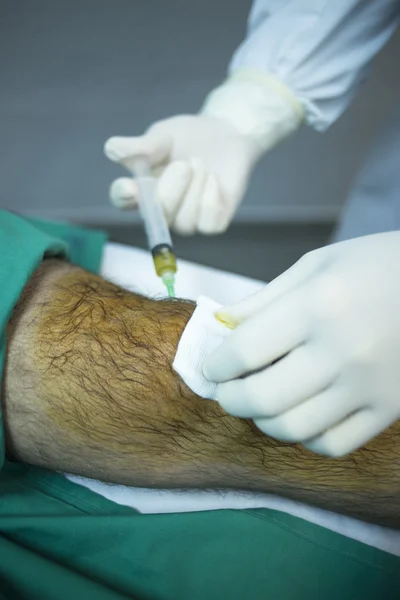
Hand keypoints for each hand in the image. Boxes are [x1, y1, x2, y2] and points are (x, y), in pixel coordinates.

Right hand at [104, 115, 258, 234]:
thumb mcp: (163, 135)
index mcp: (141, 188)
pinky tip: (213, 179)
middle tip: (184, 164)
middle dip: (170, 191)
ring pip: (184, 222)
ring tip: (200, 164)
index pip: (123, 200)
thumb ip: (142, 146)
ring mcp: (187, 219)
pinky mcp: (213, 222)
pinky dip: (210, 201)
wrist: (225, 132)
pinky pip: (208, 225)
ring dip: (194, 189)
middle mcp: (162, 210)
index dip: (123, 196)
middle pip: (158, 215)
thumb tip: (112, 148)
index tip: (128, 186)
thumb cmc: (187, 136)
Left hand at [203, 232, 399, 456]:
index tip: (213, 366)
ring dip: (262, 421)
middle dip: (231, 399)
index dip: (218, 364)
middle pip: (263, 398)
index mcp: (318, 306)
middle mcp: (342, 351)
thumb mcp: (317, 265)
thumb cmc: (376, 265)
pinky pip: (333, 444)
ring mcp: (368, 386)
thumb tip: (223, 328)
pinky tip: (300, 415)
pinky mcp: (388, 409)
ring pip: (294, 428)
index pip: (245, 350)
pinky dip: (305, 437)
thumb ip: (265, 299)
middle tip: (227, 391)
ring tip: (259, 403)